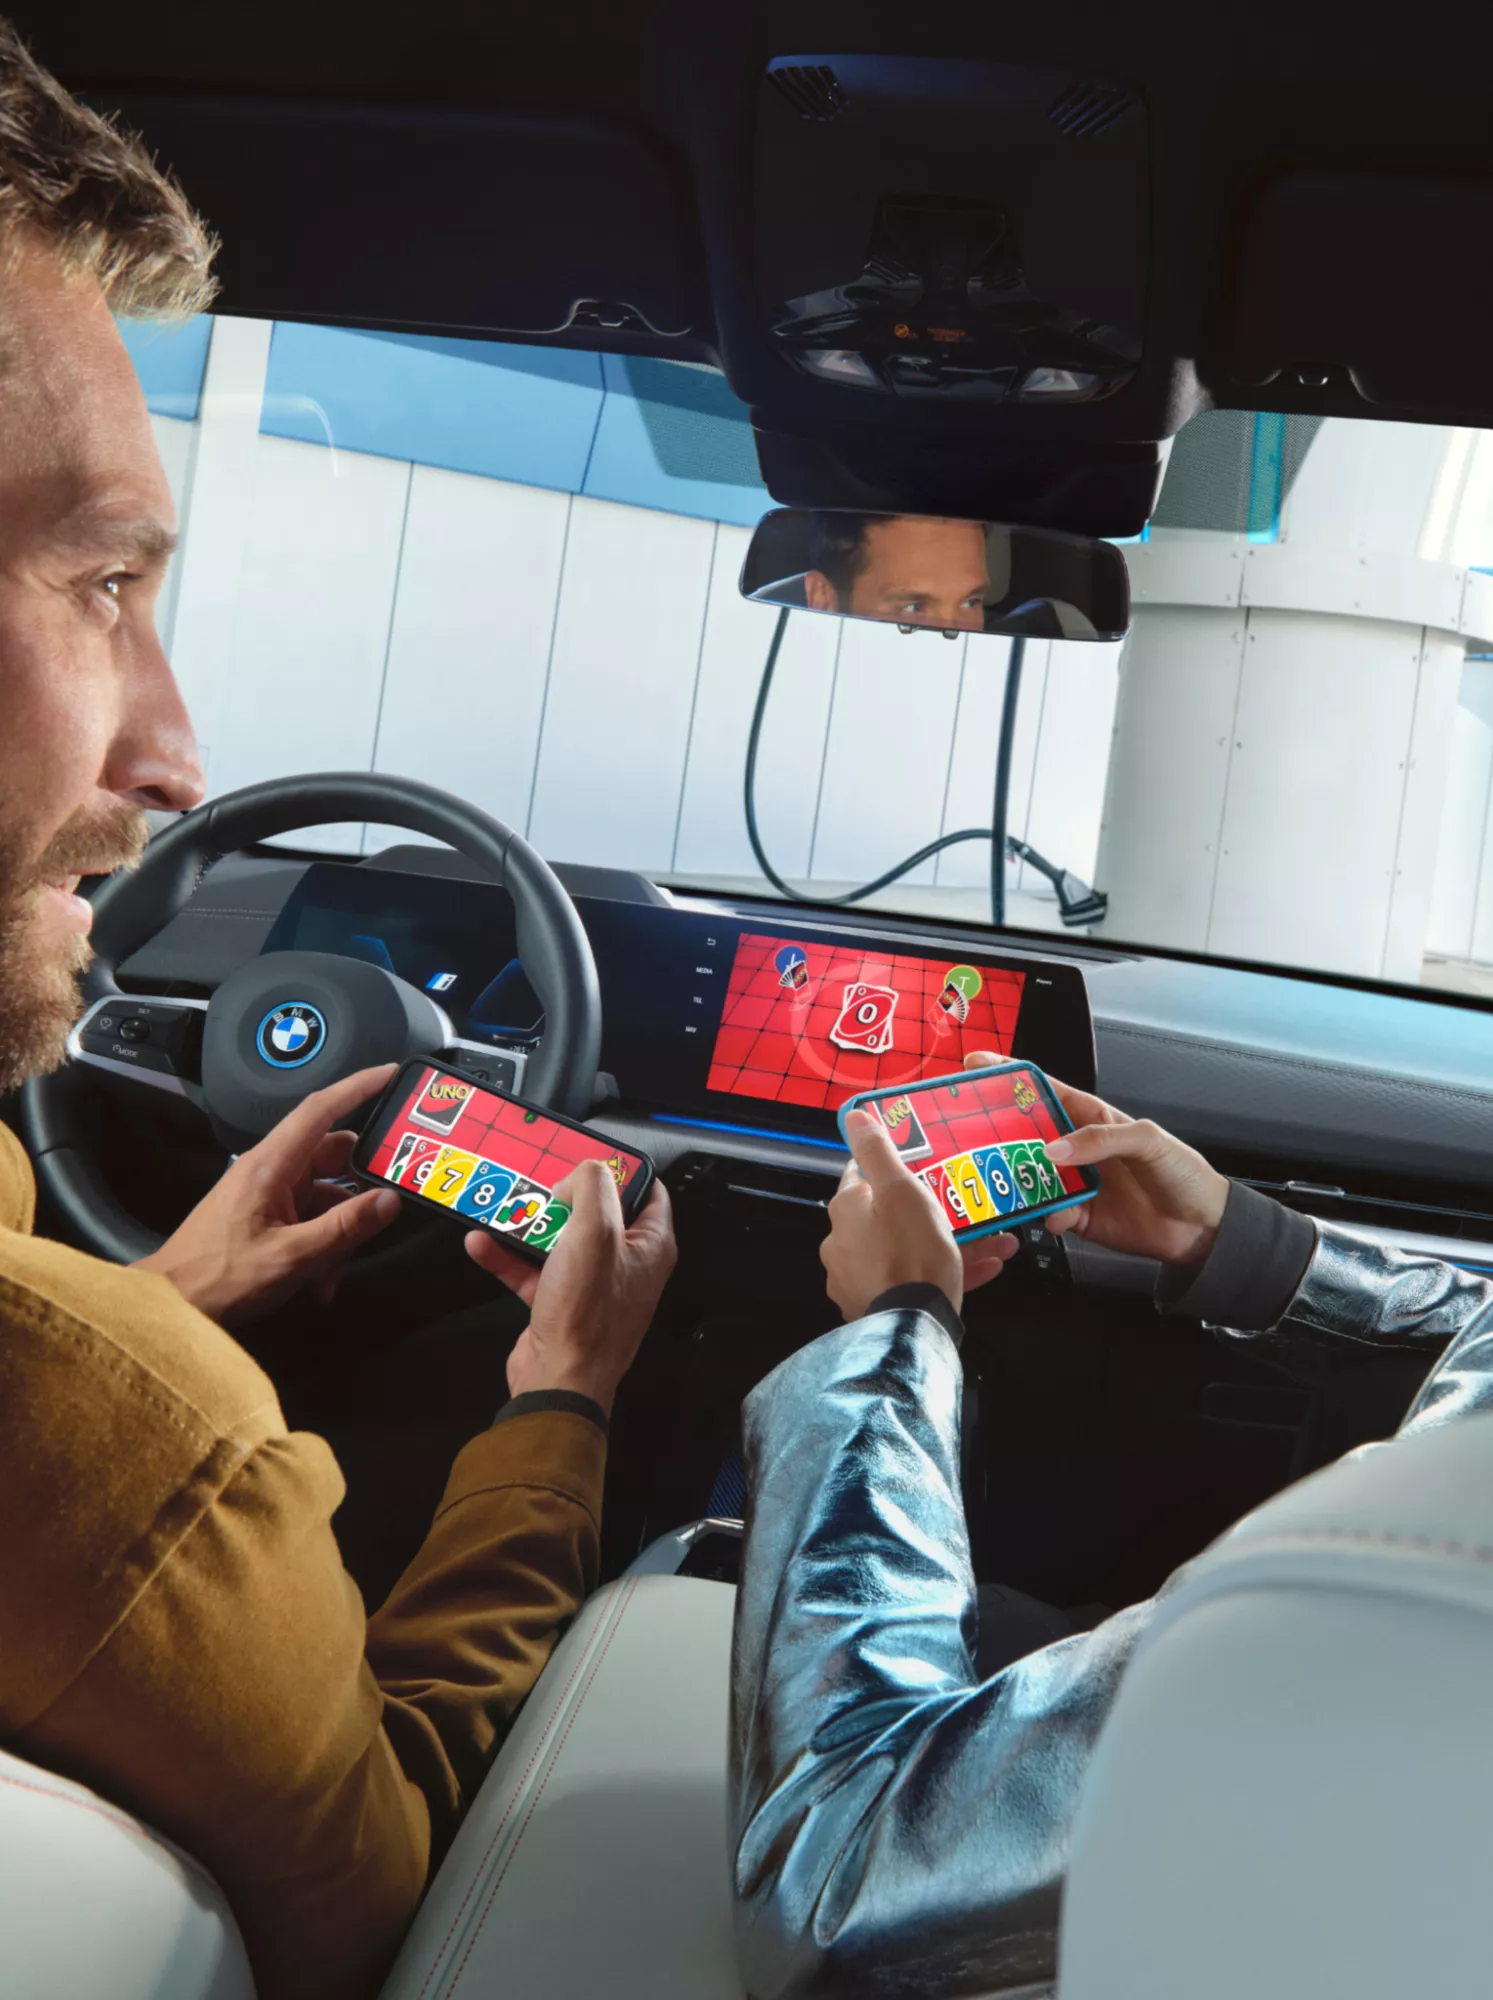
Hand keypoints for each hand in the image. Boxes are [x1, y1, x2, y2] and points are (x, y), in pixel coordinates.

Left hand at [136, 1065, 402, 1324]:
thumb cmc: (218, 1278)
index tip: (391, 1074)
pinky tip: (319, 1283)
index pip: (319, 1110)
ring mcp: (268, 1194)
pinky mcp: (266, 1217)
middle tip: (386, 1209)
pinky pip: (309, 1219)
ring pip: (325, 1196)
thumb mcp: (291, 1257)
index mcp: (270, 1166)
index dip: (358, 1087)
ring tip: (332, 1274)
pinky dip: (321, 1246)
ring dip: (338, 1233)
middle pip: (332, 1158)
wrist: (171, 1306)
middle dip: (359, 1191)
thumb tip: (390, 1201)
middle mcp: (270, 1171)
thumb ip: (344, 1228)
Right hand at [465, 1163, 676, 1416]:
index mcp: (650, 1246)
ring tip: (503, 1207)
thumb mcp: (594, 1232)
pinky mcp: (558, 1304)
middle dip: (565, 1195)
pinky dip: (507, 1256)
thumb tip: (579, 1175)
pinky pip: (532, 1270)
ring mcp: (591, 1286)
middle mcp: (625, 1264)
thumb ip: (592, 1188)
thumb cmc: (586, 1310)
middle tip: (538, 1180)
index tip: (587, 1155)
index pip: (648, 1192)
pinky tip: (481, 1243)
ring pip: (560, 1240)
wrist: (556, 1380)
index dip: (621, 1169)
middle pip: (597, 1212)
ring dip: (528, 1224)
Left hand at [822, 1108, 1017, 1322]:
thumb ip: (878, 1152)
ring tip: (996, 1241)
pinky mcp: (877, 1309)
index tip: (921, 1165)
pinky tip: (987, 1268)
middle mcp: (843, 1244)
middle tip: (968, 1209)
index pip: (862, 1176)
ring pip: (909, 1252)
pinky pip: (915, 1283)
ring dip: (950, 1245)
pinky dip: (947, 1274)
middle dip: (932, 1211)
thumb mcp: (901, 1191)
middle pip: (888, 1217)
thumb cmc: (911, 1252)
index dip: (890, 1167)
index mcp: (846, 1211)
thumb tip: (852, 1116)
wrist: (913, 1328)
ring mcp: (858, 1280)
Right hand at [963, 1052, 1228, 1266]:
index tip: (978, 1066)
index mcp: (1092, 1118)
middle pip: (1027, 1135)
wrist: (1203, 1227)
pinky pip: (1050, 1213)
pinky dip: (1047, 1215)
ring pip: (1031, 1176)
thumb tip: (1055, 1148)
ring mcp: (1075, 1183)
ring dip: (1020, 1180)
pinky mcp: (1078, 1216)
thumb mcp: (1148, 1141)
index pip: (1045, 1091)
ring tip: (1011, 1182)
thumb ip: (1101, 1138)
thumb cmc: (1183, 1173)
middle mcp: (1078, 1149)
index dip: (1012, 1076)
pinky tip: (1056, 1216)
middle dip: (998, 1132)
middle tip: (973, 1132)